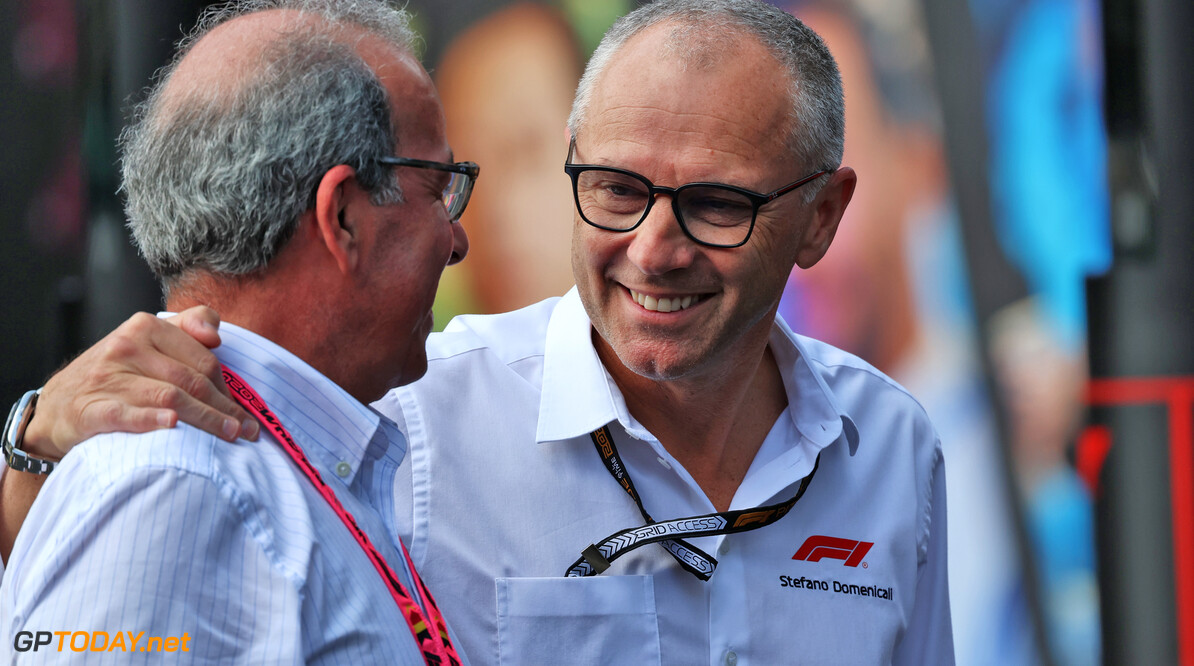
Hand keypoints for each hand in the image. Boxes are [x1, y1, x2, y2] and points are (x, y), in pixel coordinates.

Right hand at [20, 307, 258, 461]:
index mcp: (145, 327)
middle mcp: (126, 347)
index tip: (243, 410)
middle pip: (192, 380)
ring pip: (170, 397)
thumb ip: (187, 327)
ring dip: (206, 419)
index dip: (227, 387)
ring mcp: (107, 378)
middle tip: (248, 430)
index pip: (203, 359)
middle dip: (225, 408)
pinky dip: (151, 420)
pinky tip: (173, 427)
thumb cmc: (115, 375)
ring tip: (231, 436)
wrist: (56, 407)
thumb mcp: (147, 341)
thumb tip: (216, 334)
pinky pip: (127, 414)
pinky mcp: (90, 409)